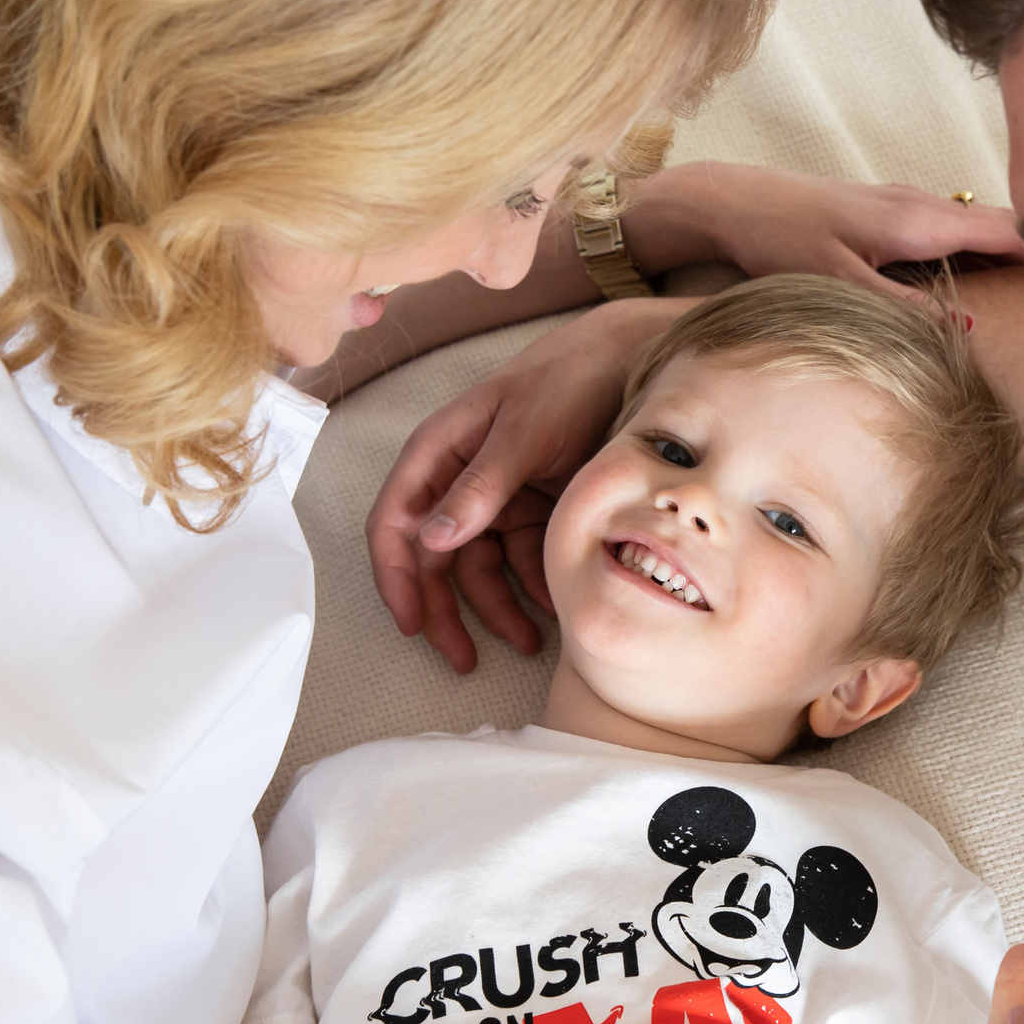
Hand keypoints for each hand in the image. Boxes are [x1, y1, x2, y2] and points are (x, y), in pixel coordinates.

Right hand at [367, 298, 685, 670]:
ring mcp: (496, 498)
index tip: (413, 625)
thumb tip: (431, 539)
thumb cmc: (566, 382)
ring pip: (479, 569)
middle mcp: (458, 480)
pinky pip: (521, 561)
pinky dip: (533, 589)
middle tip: (463, 660)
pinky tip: (555, 611)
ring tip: (528, 644)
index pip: (394, 524)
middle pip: (433, 559)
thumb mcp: (523, 434)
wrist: (629, 363)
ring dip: (497, 609)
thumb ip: (480, 485)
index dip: (396, 578)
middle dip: (445, 611)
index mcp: (438, 454)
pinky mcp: (532, 510)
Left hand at [631, 162, 1023, 301]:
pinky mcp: (891, 211)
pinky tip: (996, 266)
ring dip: (1021, 243)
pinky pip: (957, 226)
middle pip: (1004, 223)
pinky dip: (987, 242)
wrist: (734, 200)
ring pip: (981, 223)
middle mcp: (919, 204)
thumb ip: (900, 308)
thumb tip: (962, 328)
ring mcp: (906, 204)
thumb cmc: (779, 239)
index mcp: (917, 219)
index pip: (1007, 230)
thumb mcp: (839, 284)